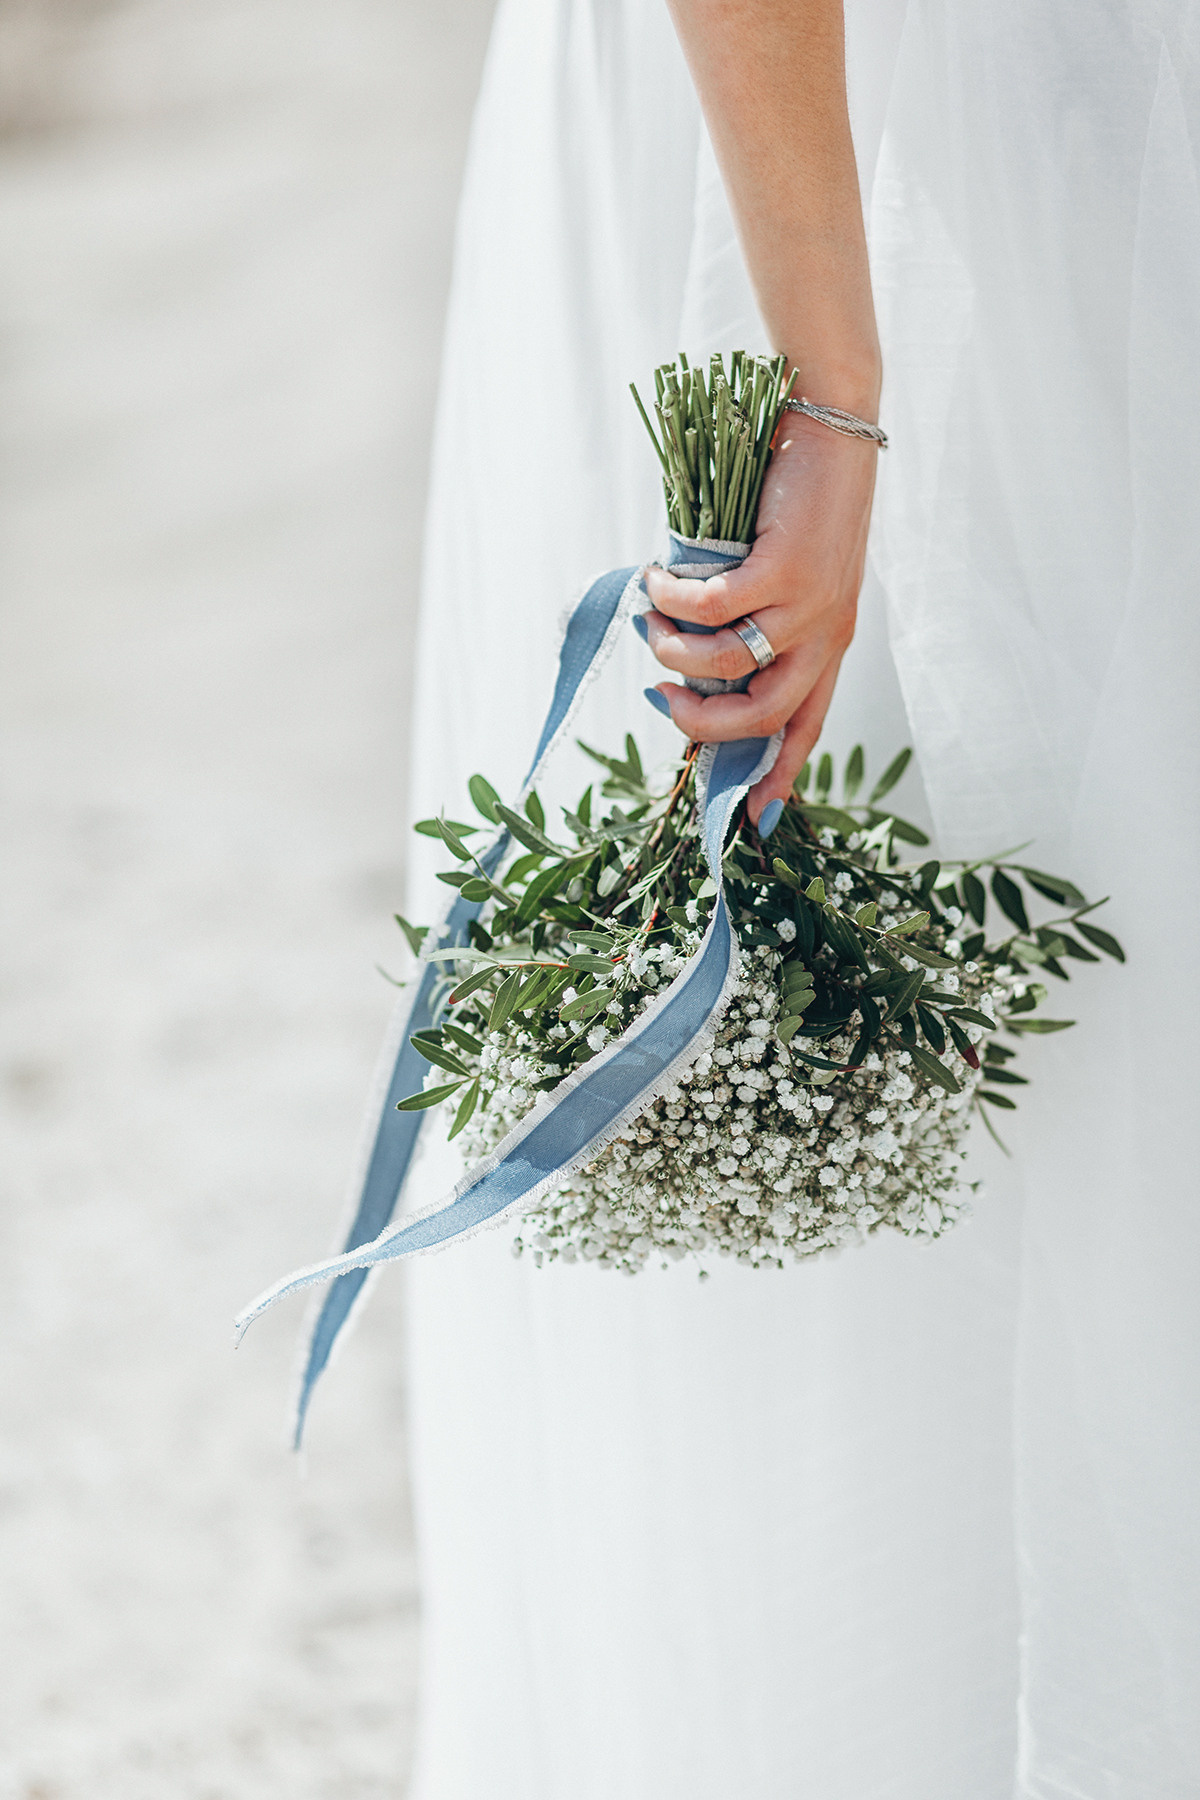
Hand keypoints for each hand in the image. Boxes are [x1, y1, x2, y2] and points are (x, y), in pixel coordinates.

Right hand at [640, 410, 876, 828]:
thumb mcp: (790, 572)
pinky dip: (672, 599)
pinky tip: (657, 577)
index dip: (778, 776)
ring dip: (672, 650)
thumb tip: (690, 655)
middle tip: (661, 696)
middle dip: (700, 722)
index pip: (806, 727)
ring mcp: (809, 605)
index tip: (750, 816)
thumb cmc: (800, 496)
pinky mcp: (785, 569)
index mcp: (830, 643)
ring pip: (726, 666)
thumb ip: (755, 617)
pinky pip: (711, 609)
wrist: (833, 423)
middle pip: (762, 718)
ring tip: (651, 619)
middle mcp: (825, 634)